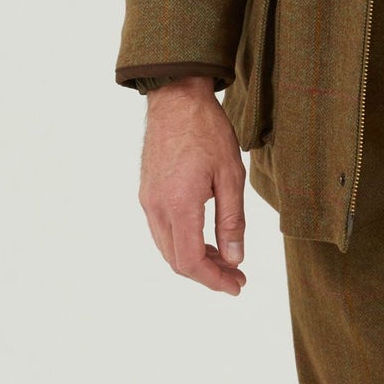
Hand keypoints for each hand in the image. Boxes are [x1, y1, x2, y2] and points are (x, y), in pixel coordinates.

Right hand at [139, 80, 246, 292]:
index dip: (214, 280)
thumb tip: (235, 258)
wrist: (176, 98)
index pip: (190, 261)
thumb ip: (232, 221)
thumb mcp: (231, 176)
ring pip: (167, 248)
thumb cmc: (207, 130)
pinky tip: (205, 239)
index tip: (237, 285)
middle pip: (176, 260)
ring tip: (225, 260)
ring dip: (195, 260)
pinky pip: (162, 231)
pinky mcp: (146, 193)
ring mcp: (147, 200)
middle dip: (207, 274)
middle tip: (237, 276)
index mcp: (179, 204)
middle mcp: (156, 207)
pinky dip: (183, 243)